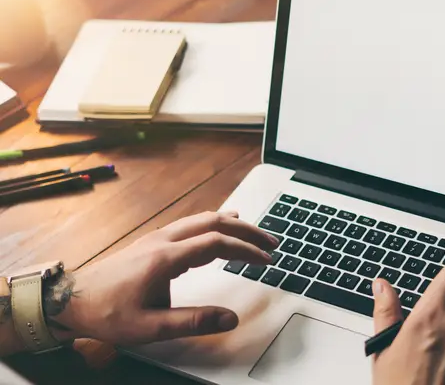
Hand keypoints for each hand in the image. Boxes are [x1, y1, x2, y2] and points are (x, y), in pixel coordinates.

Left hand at [52, 211, 278, 344]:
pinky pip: (192, 224)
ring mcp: (158, 238)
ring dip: (233, 225)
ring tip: (256, 234)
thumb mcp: (150, 327)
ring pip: (203, 219)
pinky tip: (222, 225)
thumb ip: (193, 322)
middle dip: (247, 230)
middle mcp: (163, 241)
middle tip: (271, 242)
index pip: (217, 243)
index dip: (246, 249)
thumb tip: (230, 319)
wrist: (71, 300)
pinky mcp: (154, 243)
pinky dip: (215, 224)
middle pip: (214, 222)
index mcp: (165, 258)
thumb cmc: (106, 314)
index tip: (266, 260)